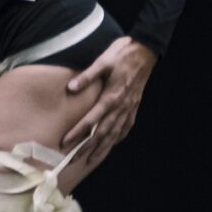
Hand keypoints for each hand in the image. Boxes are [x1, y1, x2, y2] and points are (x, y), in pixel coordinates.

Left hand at [61, 36, 156, 165]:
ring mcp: (129, 107)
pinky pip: (126, 126)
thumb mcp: (103, 61)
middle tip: (74, 159)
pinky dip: (119, 136)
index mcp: (111, 96)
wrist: (146, 51)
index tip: (65, 143)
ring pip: (115, 133)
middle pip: (102, 132)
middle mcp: (121, 106)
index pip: (91, 120)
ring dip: (103, 147)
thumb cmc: (123, 54)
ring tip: (92, 159)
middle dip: (88, 147)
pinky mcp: (135, 105)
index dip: (78, 132)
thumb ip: (87, 76)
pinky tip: (114, 142)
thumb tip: (71, 88)